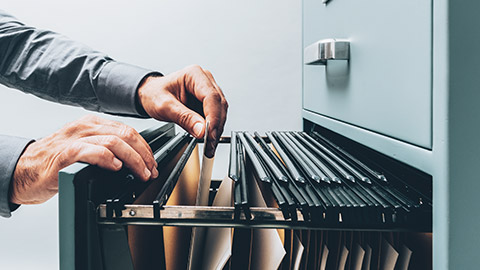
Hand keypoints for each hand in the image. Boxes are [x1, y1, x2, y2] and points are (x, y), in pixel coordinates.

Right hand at [10, 115, 157, 204]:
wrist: (24, 170)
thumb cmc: (55, 162)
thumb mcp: (85, 148)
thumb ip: (106, 148)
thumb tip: (134, 160)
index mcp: (92, 124)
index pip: (128, 130)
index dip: (145, 147)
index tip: (152, 163)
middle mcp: (85, 127)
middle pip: (126, 134)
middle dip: (144, 154)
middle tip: (151, 170)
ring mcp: (74, 139)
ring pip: (114, 142)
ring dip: (133, 159)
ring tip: (140, 173)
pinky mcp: (65, 154)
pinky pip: (92, 151)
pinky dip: (108, 159)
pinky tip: (116, 168)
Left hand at [137, 65, 227, 157]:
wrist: (150, 94)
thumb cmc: (154, 94)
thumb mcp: (165, 106)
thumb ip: (184, 118)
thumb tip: (202, 130)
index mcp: (194, 75)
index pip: (211, 97)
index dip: (213, 117)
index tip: (209, 133)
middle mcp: (205, 80)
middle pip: (219, 105)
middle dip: (216, 126)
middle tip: (210, 144)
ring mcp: (208, 91)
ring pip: (221, 112)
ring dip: (216, 129)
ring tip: (209, 145)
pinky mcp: (208, 102)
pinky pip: (216, 116)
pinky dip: (213, 129)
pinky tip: (208, 139)